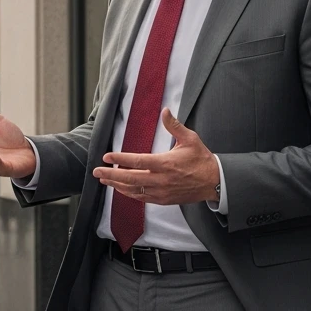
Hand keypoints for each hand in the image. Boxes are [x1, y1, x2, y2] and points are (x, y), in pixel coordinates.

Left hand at [93, 109, 219, 204]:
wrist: (214, 182)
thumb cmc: (201, 159)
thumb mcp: (190, 139)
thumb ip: (174, 126)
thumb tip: (165, 111)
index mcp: (165, 163)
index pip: (137, 161)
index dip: (120, 159)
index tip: (107, 156)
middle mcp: (161, 179)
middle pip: (130, 178)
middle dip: (111, 175)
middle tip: (96, 171)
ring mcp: (161, 192)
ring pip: (133, 190)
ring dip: (117, 185)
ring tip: (104, 180)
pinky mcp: (163, 200)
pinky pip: (141, 198)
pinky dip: (128, 193)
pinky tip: (120, 189)